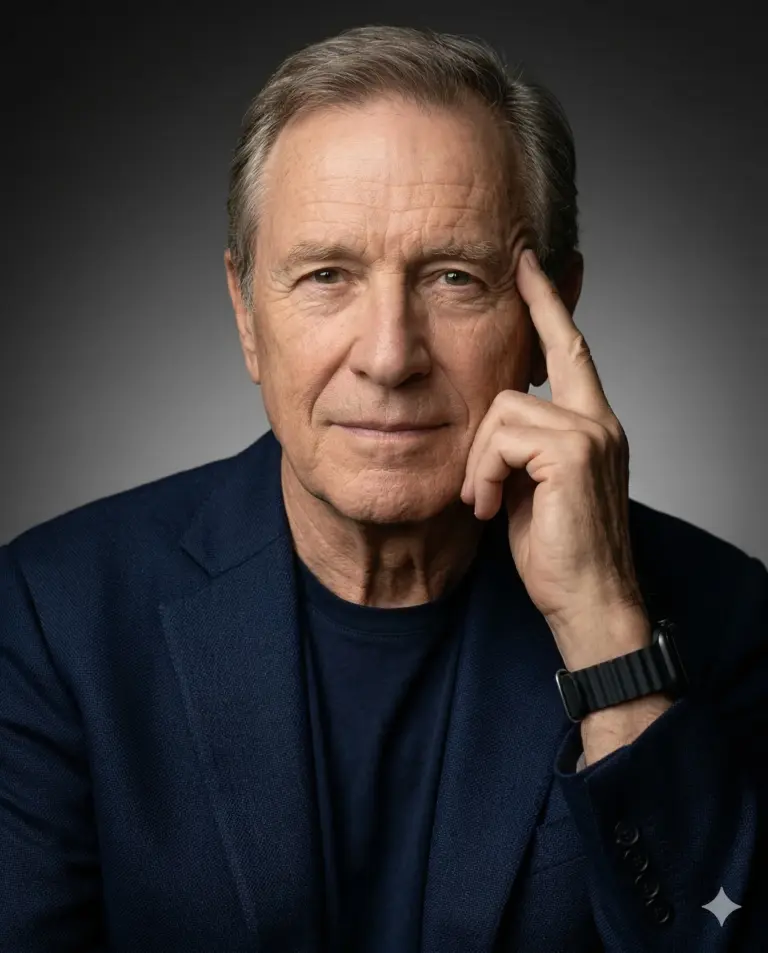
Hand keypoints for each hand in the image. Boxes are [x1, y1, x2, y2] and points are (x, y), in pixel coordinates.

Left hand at [460, 249, 646, 665]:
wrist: (587, 602)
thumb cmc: (557, 552)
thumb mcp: (532, 488)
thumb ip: (521, 447)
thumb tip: (493, 424)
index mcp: (592, 425)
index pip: (571, 348)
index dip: (550, 304)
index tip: (533, 264)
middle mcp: (600, 420)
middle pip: (534, 365)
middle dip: (510, 372)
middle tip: (492, 420)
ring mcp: (591, 433)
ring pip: (503, 408)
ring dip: (481, 460)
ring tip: (486, 500)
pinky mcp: (574, 452)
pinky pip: (502, 437)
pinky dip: (485, 473)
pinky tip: (492, 507)